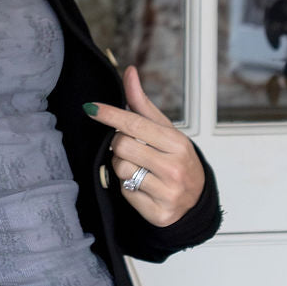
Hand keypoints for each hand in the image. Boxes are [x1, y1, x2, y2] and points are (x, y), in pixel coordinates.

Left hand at [85, 65, 204, 228]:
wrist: (195, 201)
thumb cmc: (176, 160)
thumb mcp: (165, 130)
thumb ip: (142, 104)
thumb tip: (129, 72)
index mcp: (178, 143)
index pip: (135, 124)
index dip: (110, 115)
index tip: (91, 108)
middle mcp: (175, 167)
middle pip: (122, 146)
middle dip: (120, 145)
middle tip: (133, 149)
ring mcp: (168, 192)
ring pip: (120, 169)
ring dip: (122, 166)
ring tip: (140, 168)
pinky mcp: (158, 212)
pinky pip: (125, 192)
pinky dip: (128, 187)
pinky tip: (143, 186)